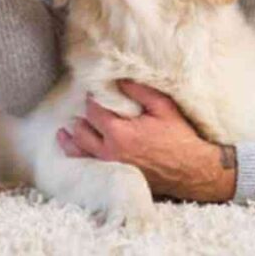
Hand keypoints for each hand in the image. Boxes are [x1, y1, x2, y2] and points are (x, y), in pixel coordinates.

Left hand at [56, 80, 236, 202]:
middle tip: (83, 107)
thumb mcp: (163, 107)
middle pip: (82, 131)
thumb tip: (119, 79)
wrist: (190, 170)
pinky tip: (74, 152)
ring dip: (71, 139)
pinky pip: (88, 167)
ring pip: (80, 152)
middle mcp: (109, 151)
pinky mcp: (114, 176)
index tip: (92, 91)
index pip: (94, 111)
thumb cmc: (179, 138)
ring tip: (64, 130)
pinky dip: (78, 157)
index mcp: (120, 133)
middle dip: (81, 117)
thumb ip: (140, 91)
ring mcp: (110, 166)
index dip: (91, 99)